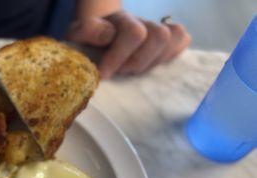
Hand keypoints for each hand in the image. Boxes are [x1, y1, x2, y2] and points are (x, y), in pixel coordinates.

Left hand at [68, 11, 190, 78]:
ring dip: (154, 60)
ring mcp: (155, 28)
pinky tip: (151, 63)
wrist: (97, 32)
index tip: (104, 74)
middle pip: (159, 36)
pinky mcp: (166, 38)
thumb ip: (88, 31)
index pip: (134, 33)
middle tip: (122, 71)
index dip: (120, 57)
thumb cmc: (87, 40)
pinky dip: (171, 54)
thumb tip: (109, 35)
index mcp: (119, 20)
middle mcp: (141, 22)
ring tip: (135, 70)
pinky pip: (183, 40)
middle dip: (139, 61)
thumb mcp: (77, 35)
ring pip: (174, 37)